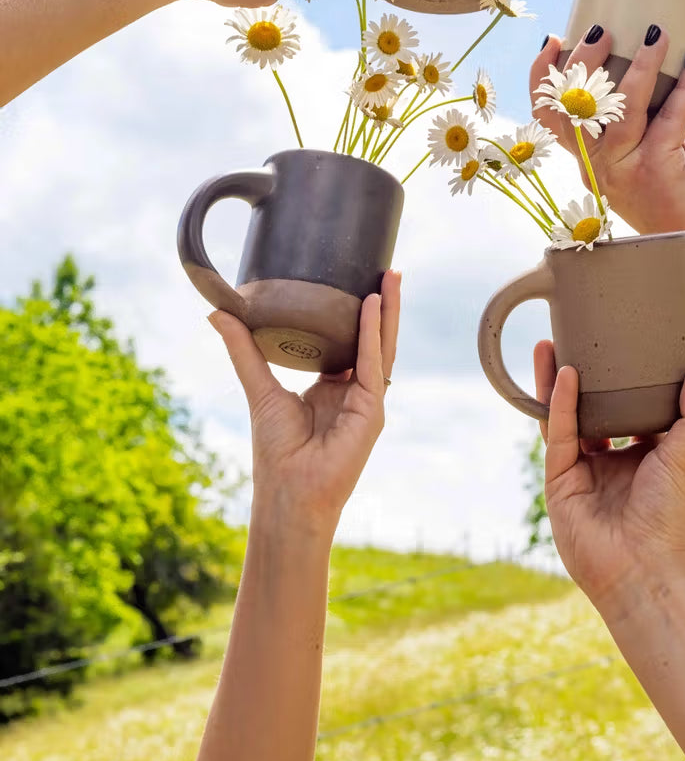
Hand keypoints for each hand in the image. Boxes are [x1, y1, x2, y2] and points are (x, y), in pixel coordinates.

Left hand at [209, 270, 400, 540]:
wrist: (287, 492)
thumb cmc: (276, 452)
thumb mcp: (259, 387)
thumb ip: (243, 349)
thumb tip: (217, 312)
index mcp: (333, 387)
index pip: (351, 340)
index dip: (357, 310)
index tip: (359, 277)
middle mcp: (354, 390)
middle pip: (373, 338)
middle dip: (383, 303)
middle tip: (387, 268)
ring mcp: (367, 400)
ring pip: (382, 346)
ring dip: (389, 311)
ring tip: (391, 276)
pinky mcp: (371, 410)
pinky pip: (372, 363)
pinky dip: (373, 333)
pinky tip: (374, 305)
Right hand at [530, 30, 684, 258]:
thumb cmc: (674, 190)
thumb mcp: (640, 152)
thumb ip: (633, 119)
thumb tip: (643, 65)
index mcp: (588, 160)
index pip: (549, 116)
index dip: (543, 77)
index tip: (552, 42)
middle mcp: (598, 165)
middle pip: (575, 106)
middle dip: (585, 61)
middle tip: (603, 30)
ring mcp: (626, 168)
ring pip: (621, 107)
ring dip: (641, 64)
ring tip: (656, 35)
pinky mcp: (659, 169)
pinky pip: (670, 116)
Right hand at [535, 341, 684, 610]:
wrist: (640, 569)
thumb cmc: (667, 519)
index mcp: (641, 454)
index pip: (628, 407)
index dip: (622, 378)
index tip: (620, 343)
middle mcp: (608, 459)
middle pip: (589, 405)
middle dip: (581, 373)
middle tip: (576, 334)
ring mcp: (581, 469)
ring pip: (564, 414)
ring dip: (557, 380)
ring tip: (551, 342)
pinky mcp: (559, 480)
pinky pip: (557, 433)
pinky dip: (560, 403)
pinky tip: (565, 373)